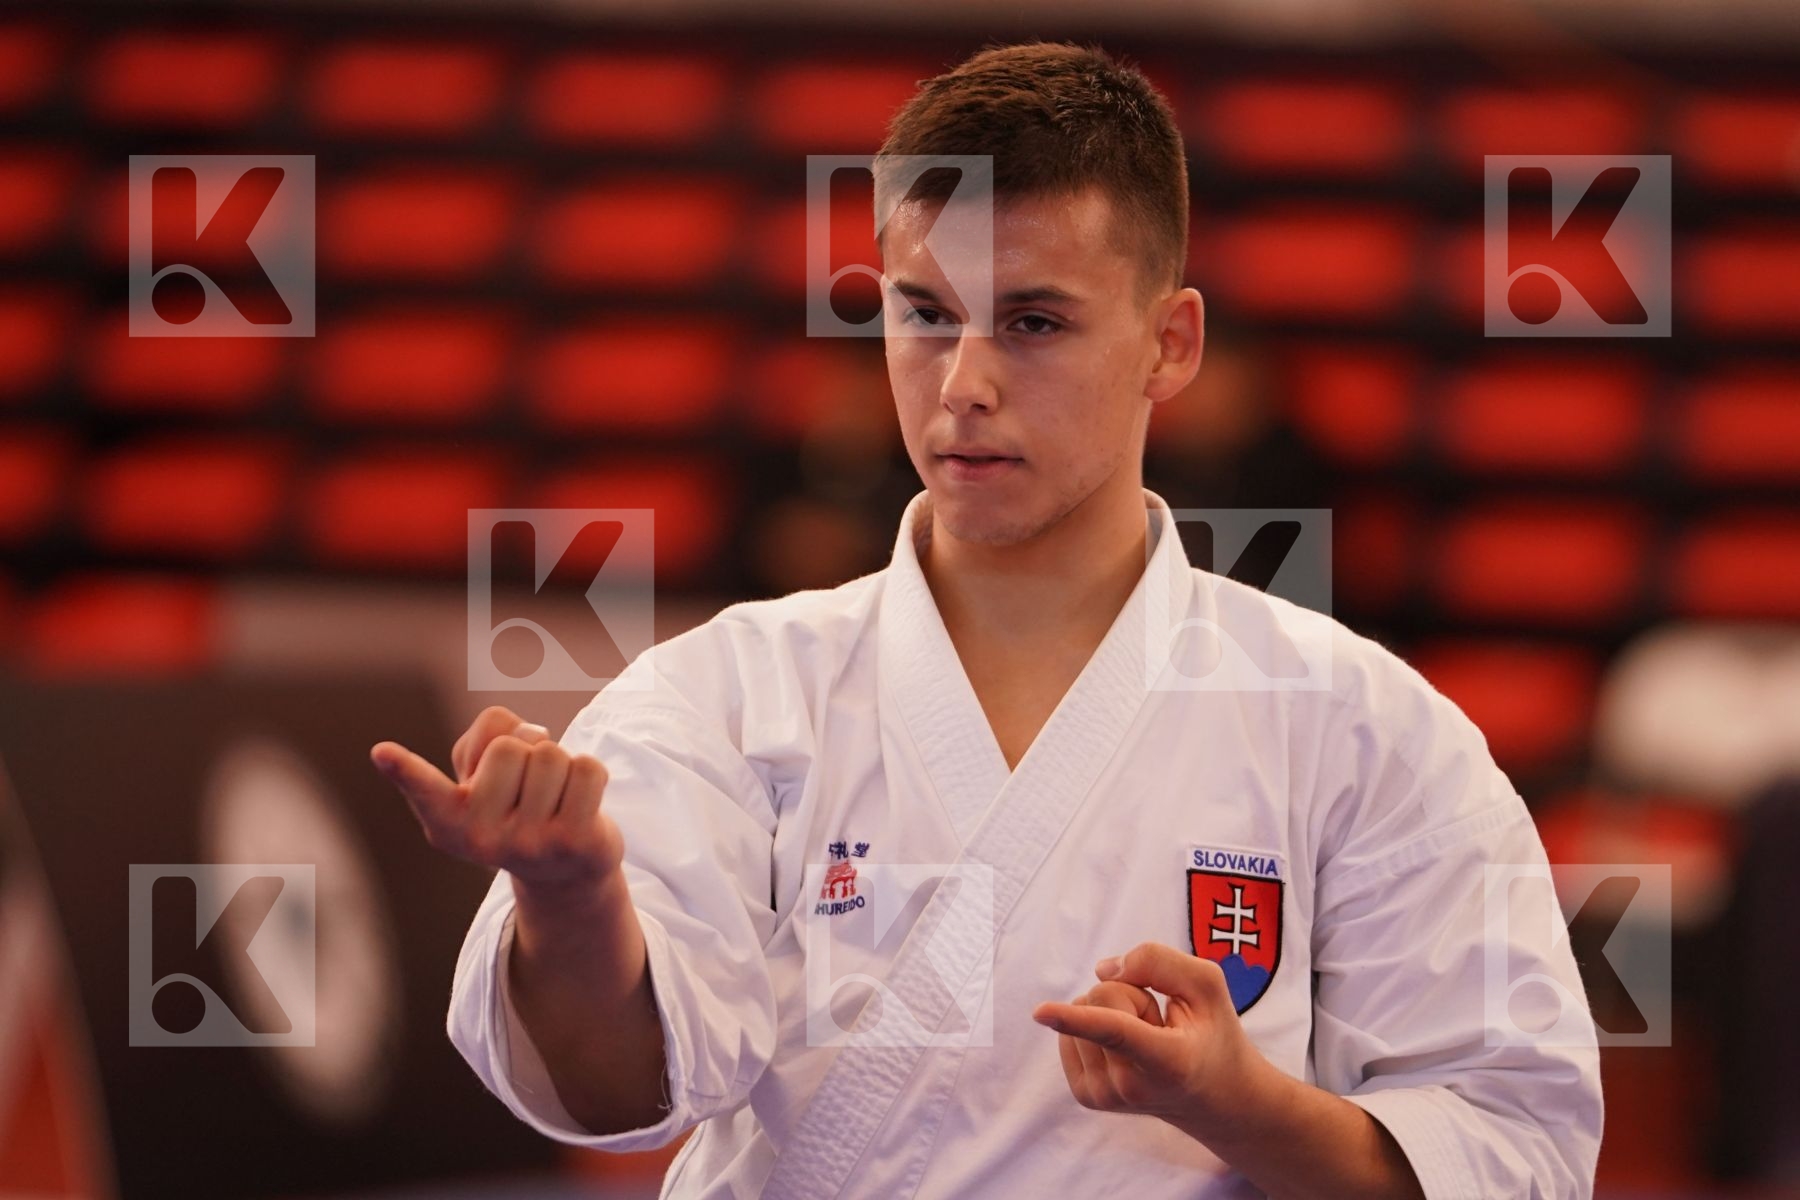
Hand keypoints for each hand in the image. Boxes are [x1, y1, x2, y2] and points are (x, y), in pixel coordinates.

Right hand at [370, 705, 623, 889]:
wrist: (565, 870)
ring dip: (560, 763)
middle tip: (529, 786)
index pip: (426, 790)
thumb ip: (489, 734)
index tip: (382, 751)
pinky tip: (581, 804)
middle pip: (509, 746)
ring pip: (549, 754)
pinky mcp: (574, 843)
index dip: (405, 770)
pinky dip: (590, 773)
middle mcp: (482, 839)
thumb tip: (527, 733)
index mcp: (449, 821)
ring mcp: (529, 845)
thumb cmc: (517, 802)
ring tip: (554, 797)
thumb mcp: (486, 774)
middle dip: (525, 750)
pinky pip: (587, 768)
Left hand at [1032, 941, 1269, 1134]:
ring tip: (1149, 1040)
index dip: (1075, 1019)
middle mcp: (1131, 1088)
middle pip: (1099, 996)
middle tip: (1162, 1025)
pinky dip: (1096, 1028)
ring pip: (1080, 1010)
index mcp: (1168, 1062)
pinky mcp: (1086, 1096)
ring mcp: (1104, 1097)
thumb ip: (1160, 962)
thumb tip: (1102, 970)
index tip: (1039, 1012)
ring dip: (1115, 1014)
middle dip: (1130, 995)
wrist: (1215, 1098)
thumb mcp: (1208, 984)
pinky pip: (1067, 1030)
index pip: (1116, 1032)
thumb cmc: (1213, 1034)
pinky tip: (1128, 1050)